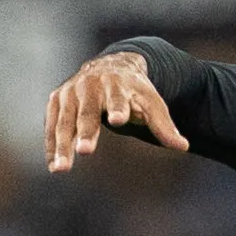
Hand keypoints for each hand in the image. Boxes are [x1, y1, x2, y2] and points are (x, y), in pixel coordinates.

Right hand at [45, 50, 187, 171]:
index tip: (119, 120)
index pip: (118, 99)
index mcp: (117, 85)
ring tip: (61, 169)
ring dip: (62, 145)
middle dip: (86, 131)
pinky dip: (51, 145)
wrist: (109, 66)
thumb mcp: (152, 103)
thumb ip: (164, 125)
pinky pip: (52, 126)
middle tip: (85, 151)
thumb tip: (184, 147)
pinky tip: (53, 165)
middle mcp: (91, 86)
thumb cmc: (133, 91)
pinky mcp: (56, 100)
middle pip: (88, 112)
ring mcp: (70, 93)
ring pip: (65, 122)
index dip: (118, 108)